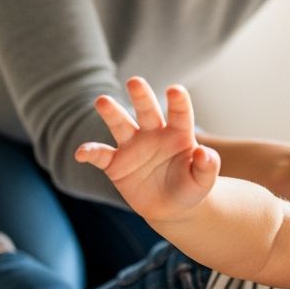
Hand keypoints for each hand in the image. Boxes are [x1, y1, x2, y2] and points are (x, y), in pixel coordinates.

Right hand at [75, 78, 219, 220]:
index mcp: (178, 134)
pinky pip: (100, 155)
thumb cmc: (190, 188)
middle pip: (147, 111)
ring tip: (102, 101)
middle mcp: (154, 133)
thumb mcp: (203, 181)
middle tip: (135, 81)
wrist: (171, 207)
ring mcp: (133, 146)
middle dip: (141, 96)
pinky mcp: (116, 163)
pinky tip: (82, 153)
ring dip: (112, 113)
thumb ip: (207, 167)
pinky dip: (90, 152)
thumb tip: (204, 153)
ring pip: (120, 124)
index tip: (175, 90)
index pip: (180, 113)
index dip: (178, 101)